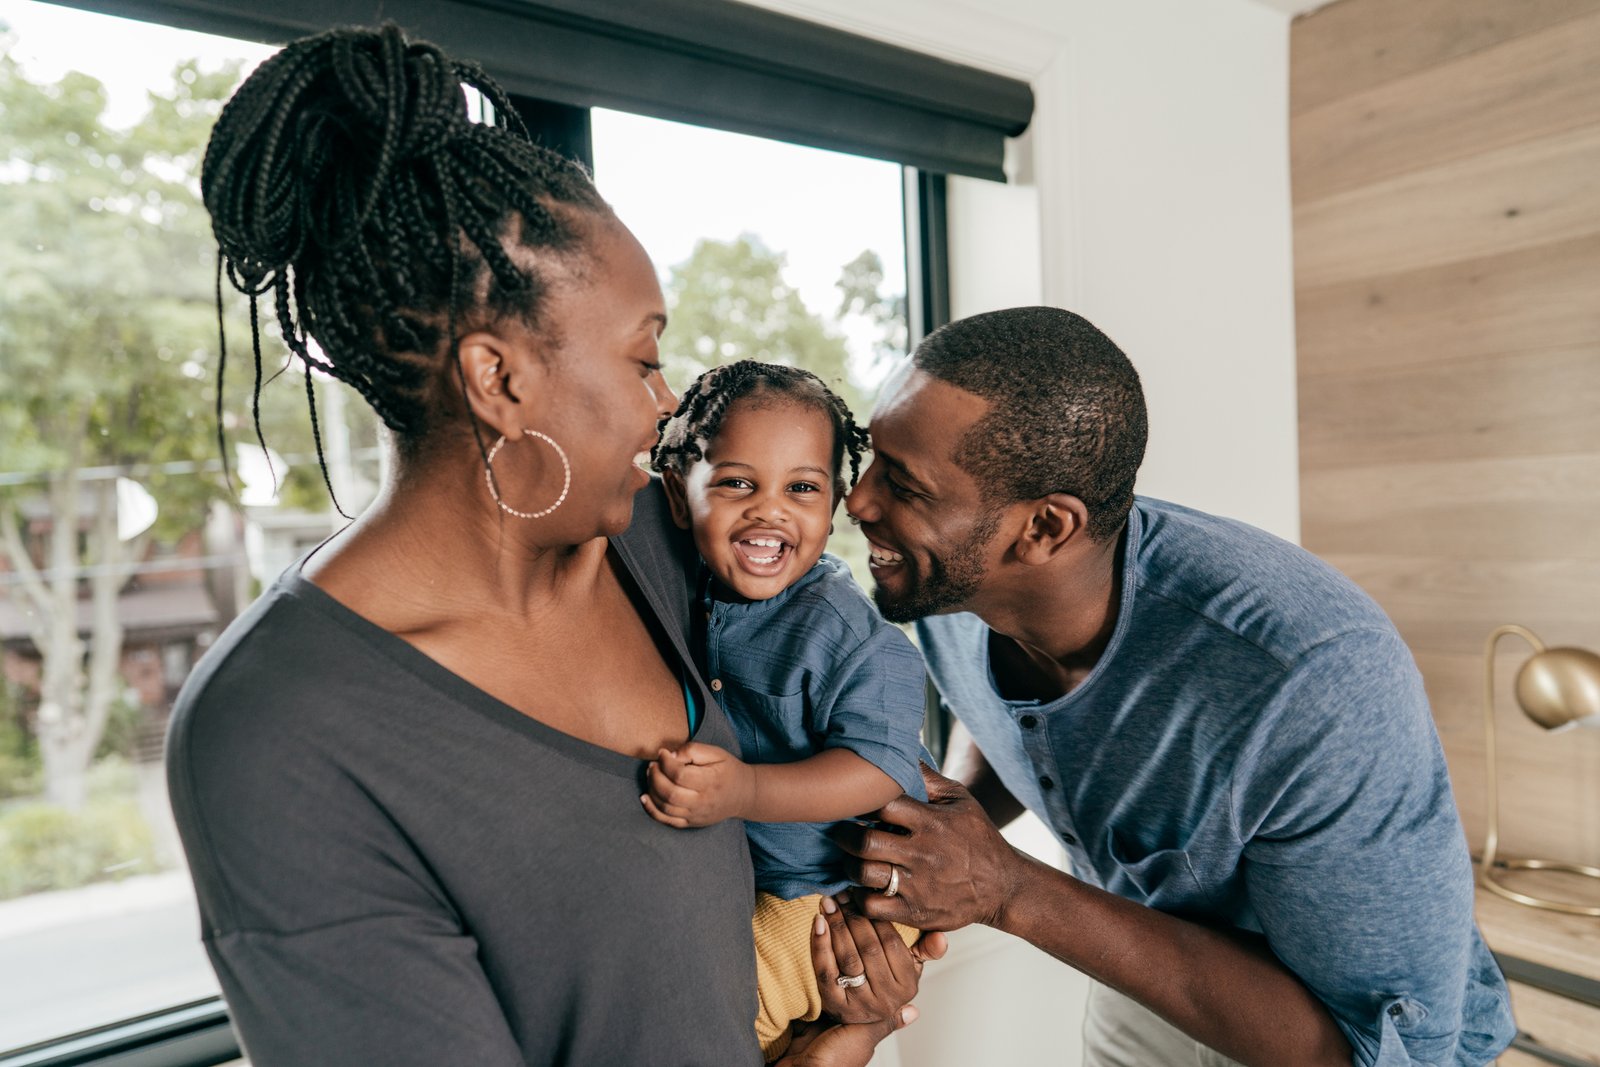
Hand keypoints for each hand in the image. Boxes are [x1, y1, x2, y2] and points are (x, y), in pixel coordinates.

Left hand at [640, 742, 755, 827]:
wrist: (744, 795)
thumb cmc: (728, 770)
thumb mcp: (716, 753)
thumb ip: (693, 750)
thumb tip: (670, 755)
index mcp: (710, 782)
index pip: (679, 774)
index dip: (665, 762)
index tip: (662, 752)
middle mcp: (703, 802)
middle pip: (669, 792)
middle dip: (655, 776)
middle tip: (653, 765)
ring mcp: (696, 815)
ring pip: (665, 807)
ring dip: (651, 790)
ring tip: (651, 775)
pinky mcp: (691, 823)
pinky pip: (667, 821)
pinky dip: (652, 810)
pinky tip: (645, 797)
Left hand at [812, 894, 934, 1025]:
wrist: (858, 1021)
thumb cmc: (884, 984)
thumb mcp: (910, 968)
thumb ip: (927, 950)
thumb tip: (941, 937)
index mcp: (907, 985)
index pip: (891, 943)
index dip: (875, 916)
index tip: (862, 895)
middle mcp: (886, 998)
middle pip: (868, 948)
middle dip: (853, 916)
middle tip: (841, 894)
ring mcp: (860, 1004)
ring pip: (847, 957)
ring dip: (836, 925)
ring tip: (829, 902)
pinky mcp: (834, 1005)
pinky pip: (825, 970)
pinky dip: (820, 944)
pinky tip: (818, 922)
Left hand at [832, 763, 1022, 930]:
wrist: (1003, 886)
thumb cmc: (978, 837)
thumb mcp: (962, 800)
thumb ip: (929, 779)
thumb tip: (903, 751)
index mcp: (931, 822)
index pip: (882, 804)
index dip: (862, 803)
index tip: (855, 805)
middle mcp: (922, 853)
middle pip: (865, 841)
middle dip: (845, 835)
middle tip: (841, 832)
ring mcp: (918, 885)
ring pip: (864, 874)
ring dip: (849, 865)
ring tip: (851, 859)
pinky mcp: (916, 912)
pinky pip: (872, 906)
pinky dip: (859, 897)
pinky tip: (863, 888)